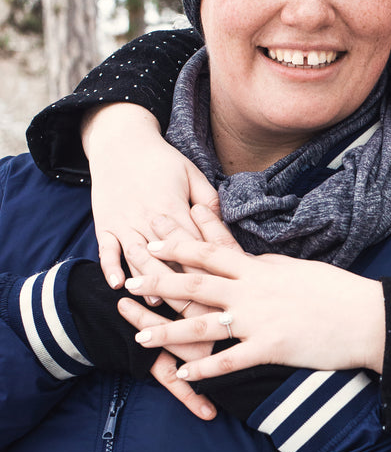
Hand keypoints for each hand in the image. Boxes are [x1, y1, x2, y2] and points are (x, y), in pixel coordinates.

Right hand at [82, 103, 219, 289]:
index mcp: (175, 207)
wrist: (121, 142)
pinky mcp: (105, 224)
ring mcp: (124, 221)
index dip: (207, 268)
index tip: (220, 290)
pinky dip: (110, 267)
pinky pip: (106, 249)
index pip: (194, 245)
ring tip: (158, 303)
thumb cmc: (162, 160)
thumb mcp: (192, 173)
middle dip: (180, 284)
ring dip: (147, 280)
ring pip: (136, 256)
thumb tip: (223, 224)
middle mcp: (148, 218)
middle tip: (194, 310)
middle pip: (166, 257)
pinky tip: (116, 285)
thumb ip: (208, 201)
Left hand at [120, 211, 386, 381]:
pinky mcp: (271, 348)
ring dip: (169, 331)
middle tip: (128, 281)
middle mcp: (254, 291)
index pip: (212, 253)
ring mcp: (260, 320)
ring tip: (140, 336)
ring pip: (204, 324)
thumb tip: (250, 261)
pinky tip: (182, 374)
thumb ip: (268, 267)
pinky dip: (204, 368)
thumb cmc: (337, 291)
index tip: (153, 241)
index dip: (180, 246)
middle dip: (160, 283)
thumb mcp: (299, 269)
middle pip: (197, 284)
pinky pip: (230, 360)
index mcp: (261, 269)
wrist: (367, 317)